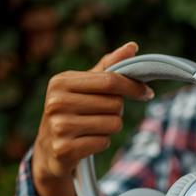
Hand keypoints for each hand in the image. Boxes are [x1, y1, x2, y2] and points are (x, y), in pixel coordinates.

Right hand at [32, 42, 152, 184]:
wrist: (48, 149)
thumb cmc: (72, 112)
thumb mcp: (84, 86)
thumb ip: (108, 67)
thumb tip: (133, 46)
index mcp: (61, 82)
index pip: (110, 80)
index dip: (133, 86)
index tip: (147, 92)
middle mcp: (57, 102)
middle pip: (115, 104)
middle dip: (116, 111)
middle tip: (100, 115)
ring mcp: (58, 126)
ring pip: (113, 124)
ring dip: (110, 128)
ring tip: (92, 128)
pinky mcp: (64, 149)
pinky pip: (104, 142)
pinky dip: (101, 143)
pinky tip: (86, 141)